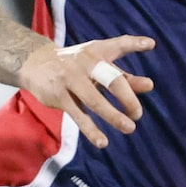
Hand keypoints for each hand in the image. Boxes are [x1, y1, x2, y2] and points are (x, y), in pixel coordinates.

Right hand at [16, 35, 152, 149]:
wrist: (35, 62)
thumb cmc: (76, 65)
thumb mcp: (97, 64)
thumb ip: (123, 75)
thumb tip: (149, 86)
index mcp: (98, 52)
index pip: (118, 45)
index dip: (134, 44)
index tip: (150, 46)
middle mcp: (86, 63)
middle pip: (111, 80)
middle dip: (128, 98)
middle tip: (137, 114)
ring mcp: (71, 80)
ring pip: (95, 101)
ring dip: (113, 116)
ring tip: (129, 128)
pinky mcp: (59, 96)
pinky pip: (78, 115)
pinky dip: (91, 130)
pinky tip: (102, 142)